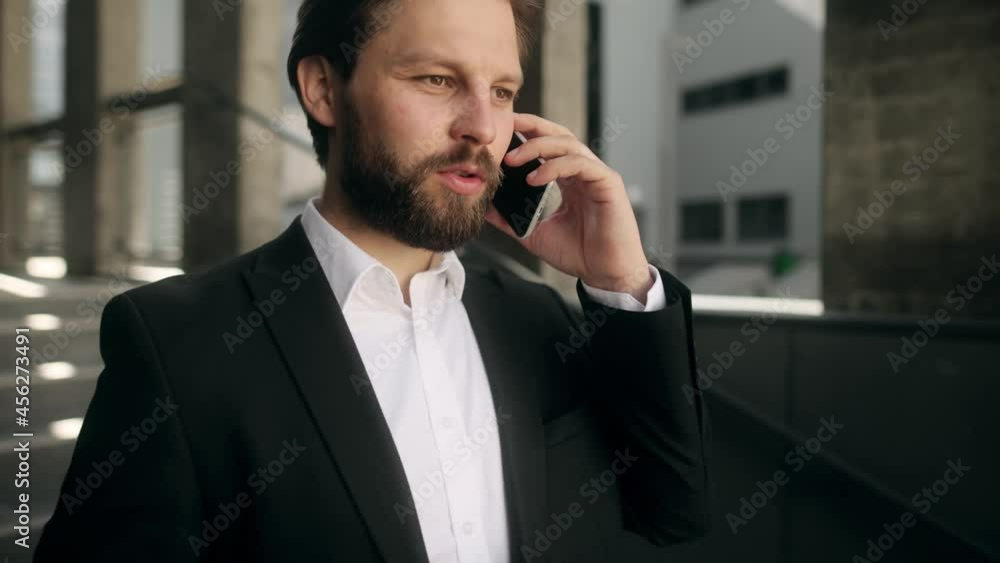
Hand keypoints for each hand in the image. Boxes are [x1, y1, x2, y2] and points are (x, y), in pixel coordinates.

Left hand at [484, 113, 652, 299]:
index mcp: (570, 180)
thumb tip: (485, 208)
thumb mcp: (535, 233)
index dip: (527, 133)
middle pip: (559, 135)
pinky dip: (555, 166)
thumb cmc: (579, 254)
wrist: (605, 274)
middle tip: (506, 126)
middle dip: (532, 126)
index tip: (502, 130)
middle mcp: (584, 173)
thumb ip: (512, 219)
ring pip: (569, 144)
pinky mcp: (609, 183)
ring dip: (538, 147)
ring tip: (513, 159)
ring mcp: (597, 176)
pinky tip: (534, 178)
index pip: (549, 146)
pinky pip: (580, 164)